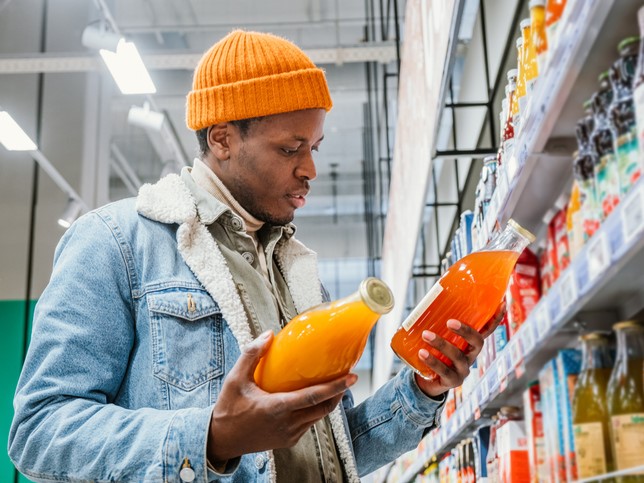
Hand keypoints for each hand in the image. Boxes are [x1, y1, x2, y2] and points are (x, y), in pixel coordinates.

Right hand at [207, 330, 356, 463]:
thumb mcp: (235, 378)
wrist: (221, 440)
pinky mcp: (289, 441)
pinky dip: (316, 411)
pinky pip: (309, 424)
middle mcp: (287, 424)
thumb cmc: (228, 407)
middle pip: (324, 408)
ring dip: (329, 402)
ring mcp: (289, 435)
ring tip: (335, 385)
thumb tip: (269, 334)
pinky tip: (314, 399)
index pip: (313, 397)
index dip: (335, 387)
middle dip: (339, 393)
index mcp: (277, 408)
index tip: (352, 377)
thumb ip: (251, 355)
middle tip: (347, 377)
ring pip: (318, 417)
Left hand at [413, 300, 506, 397]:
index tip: (502, 303)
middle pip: (477, 343)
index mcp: (470, 343)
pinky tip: (422, 353)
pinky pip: (444, 371)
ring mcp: (463, 370)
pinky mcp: (452, 381)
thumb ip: (438, 323)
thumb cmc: (434, 352)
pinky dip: (432, 361)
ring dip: (441, 344)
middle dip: (466, 331)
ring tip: (425, 334)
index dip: (496, 318)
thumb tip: (428, 299)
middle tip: (449, 321)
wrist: (426, 380)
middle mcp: (471, 356)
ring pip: (458, 356)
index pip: (487, 330)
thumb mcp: (439, 337)